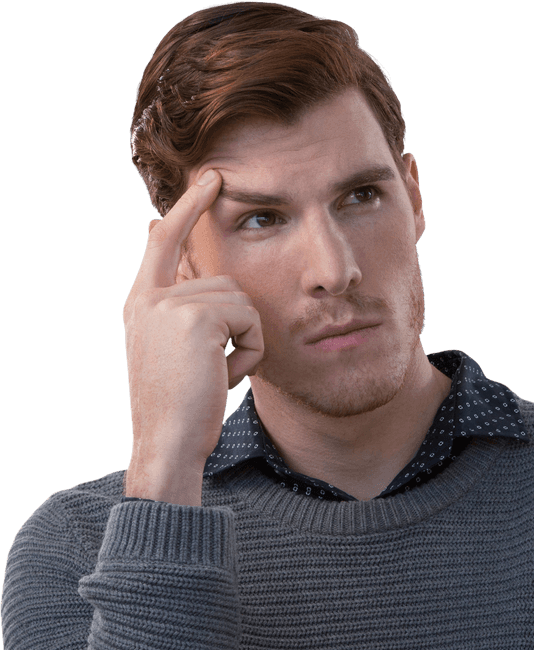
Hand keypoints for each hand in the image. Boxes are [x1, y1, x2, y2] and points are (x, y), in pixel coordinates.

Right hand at [122, 167, 263, 483]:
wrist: (168, 445)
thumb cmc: (182, 412)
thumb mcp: (177, 355)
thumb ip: (187, 314)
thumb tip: (198, 277)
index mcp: (141, 305)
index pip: (165, 243)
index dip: (191, 209)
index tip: (213, 178)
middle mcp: (149, 299)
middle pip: (225, 282)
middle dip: (238, 328)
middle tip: (216, 370)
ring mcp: (169, 304)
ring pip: (241, 300)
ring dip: (244, 343)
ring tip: (217, 376)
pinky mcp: (194, 317)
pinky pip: (249, 319)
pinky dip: (250, 353)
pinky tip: (226, 377)